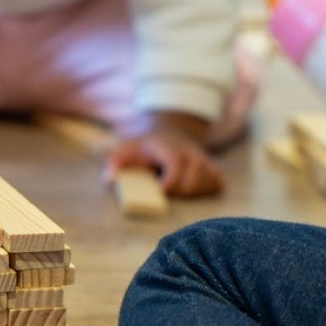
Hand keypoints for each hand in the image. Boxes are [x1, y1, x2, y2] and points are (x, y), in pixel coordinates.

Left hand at [106, 112, 222, 196]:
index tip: (158, 191)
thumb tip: (109, 180)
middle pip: (191, 182)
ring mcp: (206, 160)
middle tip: (163, 191)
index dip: (168, 184)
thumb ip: (115, 162)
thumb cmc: (146, 147)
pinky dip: (204, 191)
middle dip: (176, 192)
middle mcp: (192, 152)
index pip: (175, 166)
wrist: (172, 132)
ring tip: (176, 188)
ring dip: (190, 193)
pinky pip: (216, 185)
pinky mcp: (215, 169)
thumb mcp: (127, 149)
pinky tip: (190, 188)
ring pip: (206, 184)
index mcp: (170, 147)